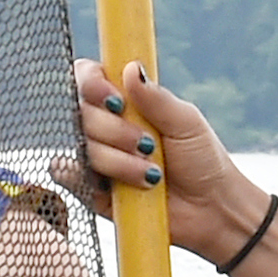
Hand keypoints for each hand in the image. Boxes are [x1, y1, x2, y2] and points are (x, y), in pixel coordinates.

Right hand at [67, 58, 263, 262]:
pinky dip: (82, 176)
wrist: (210, 208)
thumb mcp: (185, 122)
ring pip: (83, 146)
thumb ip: (155, 97)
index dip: (92, 83)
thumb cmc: (202, 160)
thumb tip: (131, 68)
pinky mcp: (92, 188)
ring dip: (117, 161)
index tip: (116, 101)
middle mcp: (107, 125)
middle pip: (82, 112)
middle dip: (114, 130)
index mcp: (128, 101)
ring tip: (151, 175)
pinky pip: (68, 175)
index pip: (89, 77)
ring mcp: (97, 156)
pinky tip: (110, 185)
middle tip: (148, 146)